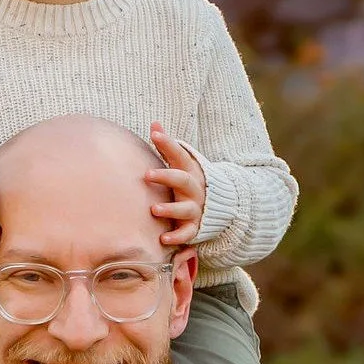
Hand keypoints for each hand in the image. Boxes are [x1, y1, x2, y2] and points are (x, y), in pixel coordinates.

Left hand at [146, 123, 206, 248]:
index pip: (180, 155)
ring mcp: (195, 209)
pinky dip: (177, 237)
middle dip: (166, 177)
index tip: (155, 134)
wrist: (216, 208)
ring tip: (154, 209)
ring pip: (185, 209)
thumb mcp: (181, 164)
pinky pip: (187, 233)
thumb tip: (154, 124)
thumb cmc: (187, 183)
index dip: (169, 144)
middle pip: (182, 180)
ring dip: (170, 209)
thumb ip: (167, 147)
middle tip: (147, 174)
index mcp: (189, 171)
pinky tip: (163, 240)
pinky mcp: (194, 227)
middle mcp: (194, 189)